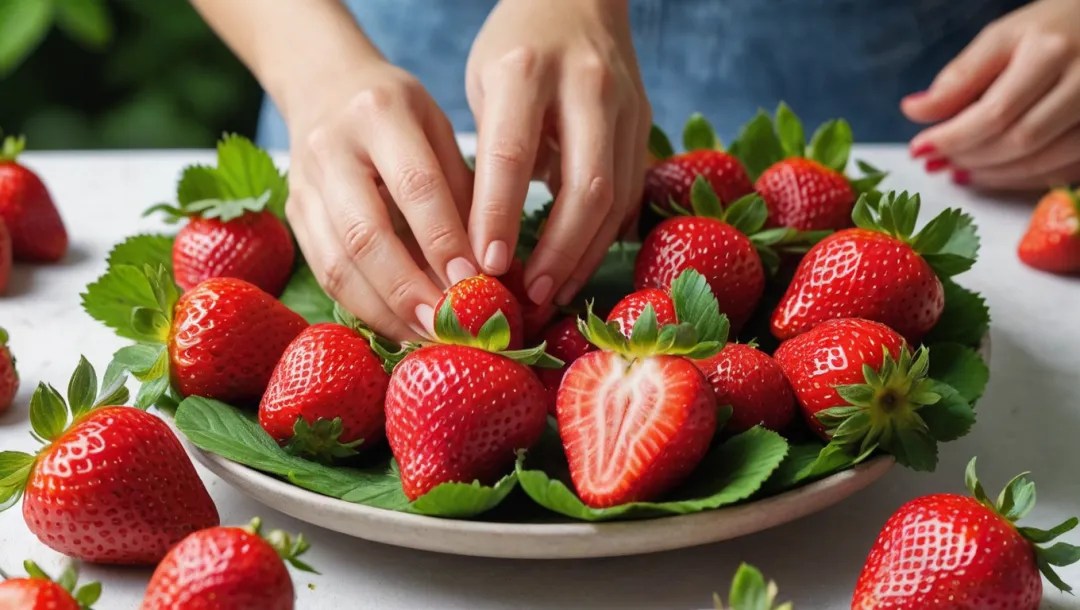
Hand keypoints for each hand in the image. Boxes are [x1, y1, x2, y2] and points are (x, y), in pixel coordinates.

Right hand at [285, 58, 477, 340]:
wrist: (324, 84)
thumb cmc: (398, 111)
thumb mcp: (438, 129)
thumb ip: (460, 191)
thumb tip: (486, 268)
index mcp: (380, 112)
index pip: (415, 185)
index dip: (444, 239)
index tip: (474, 281)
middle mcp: (332, 148)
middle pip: (365, 234)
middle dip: (409, 289)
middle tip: (448, 326)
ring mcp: (304, 184)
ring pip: (338, 263)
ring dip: (385, 310)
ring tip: (426, 336)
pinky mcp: (294, 214)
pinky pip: (325, 272)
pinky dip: (364, 307)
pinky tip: (399, 326)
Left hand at [466, 0, 649, 305]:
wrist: (580, 0)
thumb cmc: (516, 48)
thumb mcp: (483, 82)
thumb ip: (487, 150)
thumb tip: (485, 239)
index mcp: (528, 70)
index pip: (512, 153)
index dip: (499, 214)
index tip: (484, 266)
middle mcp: (586, 86)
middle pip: (585, 186)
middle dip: (558, 251)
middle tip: (529, 296)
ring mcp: (626, 106)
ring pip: (616, 197)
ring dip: (584, 255)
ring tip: (552, 294)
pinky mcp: (645, 126)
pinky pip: (630, 194)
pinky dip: (604, 237)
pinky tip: (579, 267)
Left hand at [903, 0, 1079, 189]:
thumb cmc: (1050, 30)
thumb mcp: (1001, 38)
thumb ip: (960, 77)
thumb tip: (914, 111)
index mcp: (1051, 54)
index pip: (994, 113)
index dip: (952, 138)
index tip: (918, 149)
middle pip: (1018, 141)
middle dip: (969, 157)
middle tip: (937, 163)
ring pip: (1041, 163)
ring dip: (992, 175)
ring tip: (958, 169)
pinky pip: (1060, 173)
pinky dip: (1019, 180)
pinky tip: (992, 173)